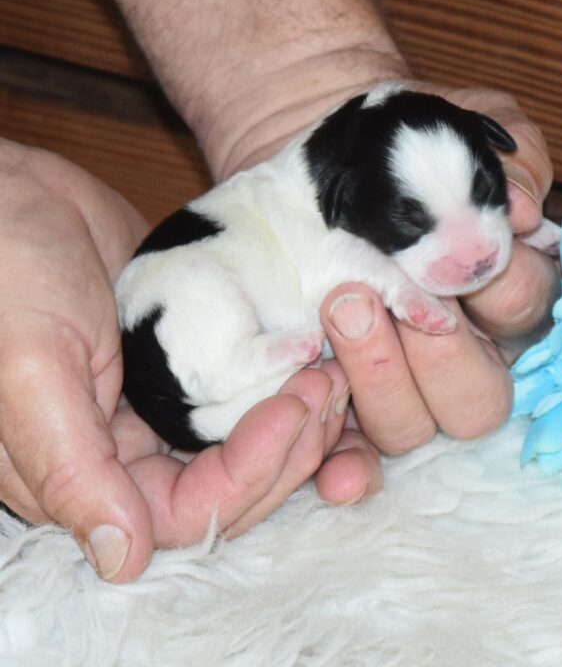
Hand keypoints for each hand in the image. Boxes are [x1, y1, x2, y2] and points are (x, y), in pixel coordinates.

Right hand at [0, 140, 349, 581]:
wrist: (21, 198)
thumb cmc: (7, 272)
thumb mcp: (31, 368)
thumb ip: (72, 467)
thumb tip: (123, 560)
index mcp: (84, 470)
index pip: (186, 513)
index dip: (248, 475)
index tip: (291, 410)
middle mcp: (128, 451)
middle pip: (230, 485)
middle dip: (286, 445)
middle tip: (326, 386)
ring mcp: (164, 406)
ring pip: (247, 441)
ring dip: (297, 418)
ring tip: (332, 373)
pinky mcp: (192, 362)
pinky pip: (247, 391)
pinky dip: (284, 383)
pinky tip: (317, 358)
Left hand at [207, 74, 558, 505]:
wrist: (315, 171)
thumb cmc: (396, 150)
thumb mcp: (459, 128)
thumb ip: (512, 161)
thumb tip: (528, 211)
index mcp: (498, 294)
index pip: (525, 312)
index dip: (504, 288)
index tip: (465, 256)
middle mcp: (457, 352)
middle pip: (477, 399)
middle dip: (437, 354)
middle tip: (374, 292)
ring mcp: (399, 382)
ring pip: (414, 428)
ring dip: (380, 381)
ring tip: (338, 311)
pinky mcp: (341, 401)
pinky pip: (355, 457)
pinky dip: (348, 468)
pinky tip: (335, 467)